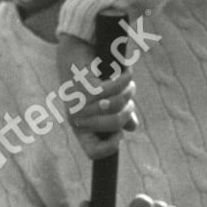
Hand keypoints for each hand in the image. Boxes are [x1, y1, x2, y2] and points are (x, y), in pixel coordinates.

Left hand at [57, 31, 138, 160]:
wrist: (74, 53)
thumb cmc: (91, 81)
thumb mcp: (105, 102)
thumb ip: (119, 116)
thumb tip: (131, 128)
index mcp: (81, 129)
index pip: (94, 153)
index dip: (110, 147)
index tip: (119, 133)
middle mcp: (77, 119)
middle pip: (114, 126)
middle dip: (127, 111)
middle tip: (129, 100)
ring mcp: (78, 103)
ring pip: (114, 105)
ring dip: (128, 92)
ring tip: (129, 83)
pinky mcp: (83, 86)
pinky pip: (112, 89)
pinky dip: (124, 79)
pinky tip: (128, 73)